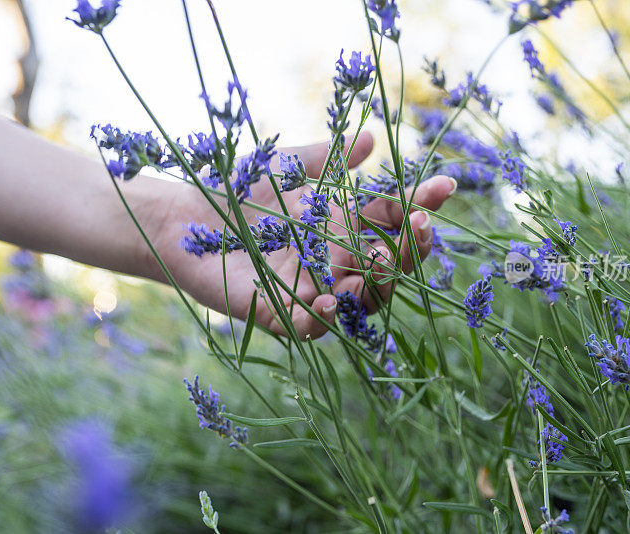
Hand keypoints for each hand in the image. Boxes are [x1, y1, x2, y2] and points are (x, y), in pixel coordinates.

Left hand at [141, 132, 455, 338]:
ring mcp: (313, 289)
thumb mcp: (284, 168)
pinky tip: (333, 298)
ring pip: (362, 300)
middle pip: (389, 266)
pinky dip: (326, 317)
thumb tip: (370, 139)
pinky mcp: (281, 313)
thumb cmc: (235, 190)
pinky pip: (313, 325)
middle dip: (411, 248)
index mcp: (344, 226)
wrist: (183, 218)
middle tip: (422, 225)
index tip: (445, 187)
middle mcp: (336, 261)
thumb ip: (326, 158)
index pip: (392, 221)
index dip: (421, 206)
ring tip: (380, 261)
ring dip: (378, 284)